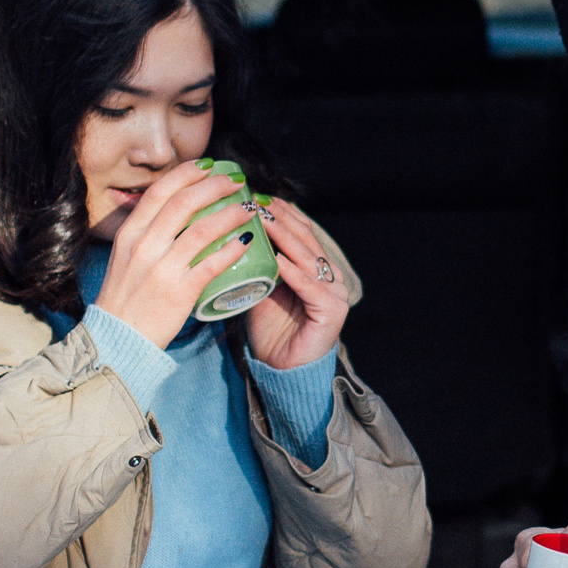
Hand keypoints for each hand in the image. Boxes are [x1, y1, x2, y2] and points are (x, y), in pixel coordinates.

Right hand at [90, 162, 252, 349]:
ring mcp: (162, 269)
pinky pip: (212, 264)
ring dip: (231, 214)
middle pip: (184, 203)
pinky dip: (232, 249)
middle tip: (237, 182)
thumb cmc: (125, 298)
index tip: (208, 166)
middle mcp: (144, 246)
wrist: (116, 340)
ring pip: (203, 229)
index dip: (186, 174)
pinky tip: (246, 241)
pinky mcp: (179, 292)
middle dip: (215, 186)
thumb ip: (145, 233)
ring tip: (248, 209)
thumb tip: (170, 210)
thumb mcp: (124, 257)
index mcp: (129, 234)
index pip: (159, 192)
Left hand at [243, 198, 351, 371]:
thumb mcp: (261, 289)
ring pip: (308, 258)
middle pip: (306, 240)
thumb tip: (232, 235)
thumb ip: (257, 265)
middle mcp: (330, 277)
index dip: (282, 213)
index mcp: (316, 270)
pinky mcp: (332, 312)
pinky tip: (277, 258)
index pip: (301, 233)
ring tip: (265, 220)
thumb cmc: (271, 331)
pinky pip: (310, 287)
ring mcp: (335, 294)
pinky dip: (293, 272)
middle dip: (282, 219)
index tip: (258, 197)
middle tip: (259, 201)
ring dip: (285, 237)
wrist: (281, 370)